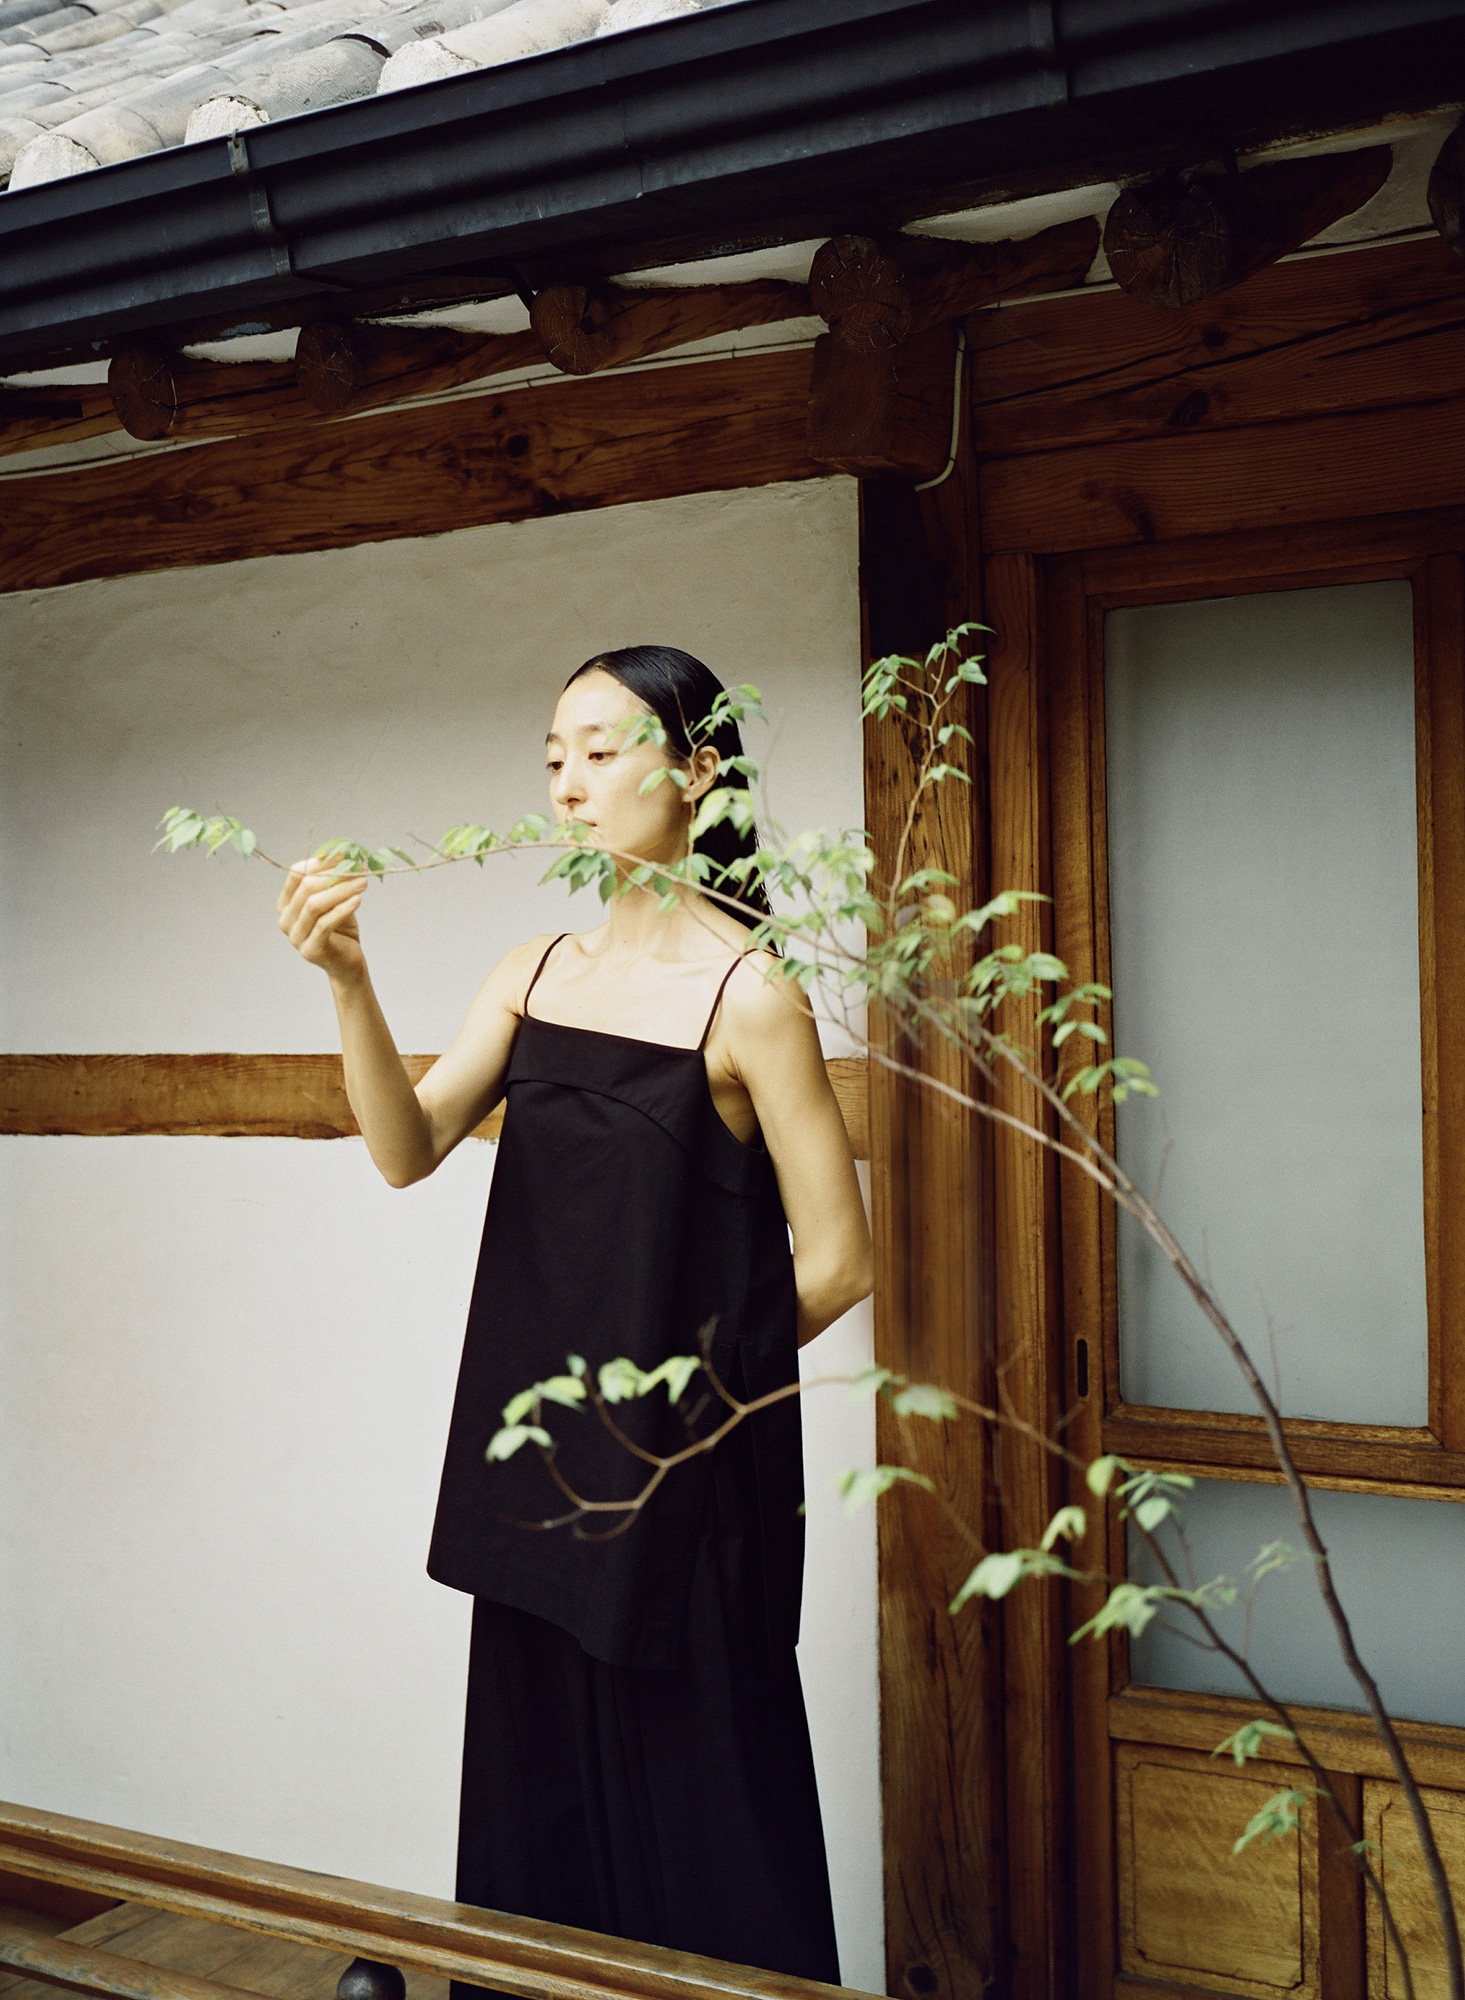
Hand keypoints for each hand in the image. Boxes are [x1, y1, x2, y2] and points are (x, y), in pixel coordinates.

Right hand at [277, 856, 367, 981]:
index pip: (296, 874)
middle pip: (306, 888)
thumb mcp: (336, 901)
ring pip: (315, 905)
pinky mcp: (310, 950)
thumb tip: (346, 855)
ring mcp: (295, 937)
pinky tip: (358, 900)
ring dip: (341, 890)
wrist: (347, 963)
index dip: (319, 862)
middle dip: (334, 875)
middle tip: (359, 869)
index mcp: (286, 903)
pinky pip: (324, 924)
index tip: (344, 854)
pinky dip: (342, 909)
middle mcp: (285, 920)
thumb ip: (334, 882)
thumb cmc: (341, 929)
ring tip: (363, 882)